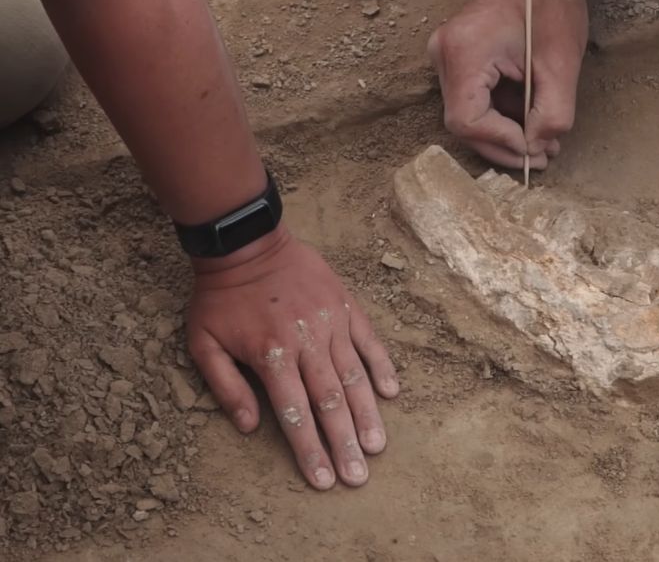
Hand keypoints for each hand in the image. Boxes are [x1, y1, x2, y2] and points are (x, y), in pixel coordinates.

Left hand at [185, 225, 398, 489]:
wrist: (247, 243)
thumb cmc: (220, 298)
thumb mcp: (203, 343)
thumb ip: (226, 387)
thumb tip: (249, 427)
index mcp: (271, 356)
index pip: (295, 413)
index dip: (310, 449)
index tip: (323, 480)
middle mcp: (307, 342)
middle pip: (330, 401)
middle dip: (344, 443)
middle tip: (358, 476)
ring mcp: (331, 323)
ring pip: (354, 376)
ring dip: (367, 414)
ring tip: (377, 445)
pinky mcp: (346, 306)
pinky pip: (369, 341)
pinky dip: (381, 367)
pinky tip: (391, 393)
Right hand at [428, 0, 588, 169]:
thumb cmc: (550, 2)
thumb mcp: (562, 65)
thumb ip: (553, 114)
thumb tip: (539, 149)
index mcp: (464, 52)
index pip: (467, 121)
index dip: (502, 143)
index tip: (535, 150)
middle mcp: (444, 55)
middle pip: (463, 123)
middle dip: (504, 144)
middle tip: (542, 156)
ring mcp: (447, 55)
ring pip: (469, 114)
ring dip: (506, 132)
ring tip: (543, 141)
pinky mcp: (458, 56)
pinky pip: (474, 98)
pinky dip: (502, 114)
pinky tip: (531, 118)